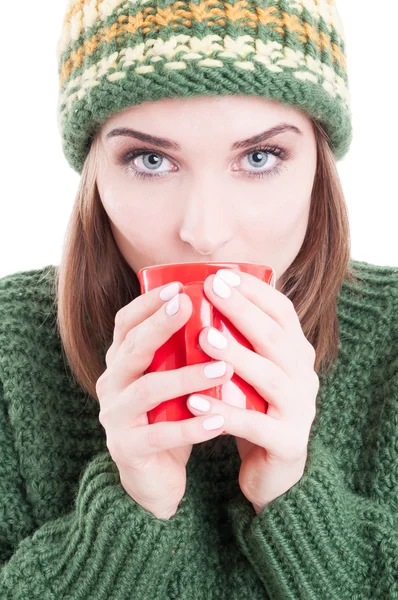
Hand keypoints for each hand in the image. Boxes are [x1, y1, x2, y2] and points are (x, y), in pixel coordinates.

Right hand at [96, 280, 232, 518]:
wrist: (153, 477)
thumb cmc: (168, 417)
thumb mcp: (170, 378)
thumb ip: (180, 351)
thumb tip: (219, 309)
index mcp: (121, 362)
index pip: (125, 324)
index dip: (148, 304)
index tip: (179, 287)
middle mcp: (111, 384)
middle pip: (132, 348)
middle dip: (160, 325)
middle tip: (189, 306)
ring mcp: (116, 417)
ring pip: (148, 390)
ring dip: (186, 377)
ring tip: (222, 368)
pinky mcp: (127, 449)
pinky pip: (160, 435)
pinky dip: (191, 427)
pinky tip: (219, 421)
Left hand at [186, 269, 318, 512]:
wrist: (273, 471)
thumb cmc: (255, 410)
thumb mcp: (252, 371)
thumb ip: (240, 341)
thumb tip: (202, 298)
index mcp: (297, 355)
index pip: (282, 313)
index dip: (254, 292)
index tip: (220, 275)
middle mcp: (304, 377)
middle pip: (275, 338)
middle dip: (242, 311)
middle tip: (209, 290)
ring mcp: (300, 411)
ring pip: (269, 377)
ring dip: (235, 355)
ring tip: (203, 338)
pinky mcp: (288, 443)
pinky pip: (254, 425)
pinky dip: (224, 412)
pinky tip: (194, 401)